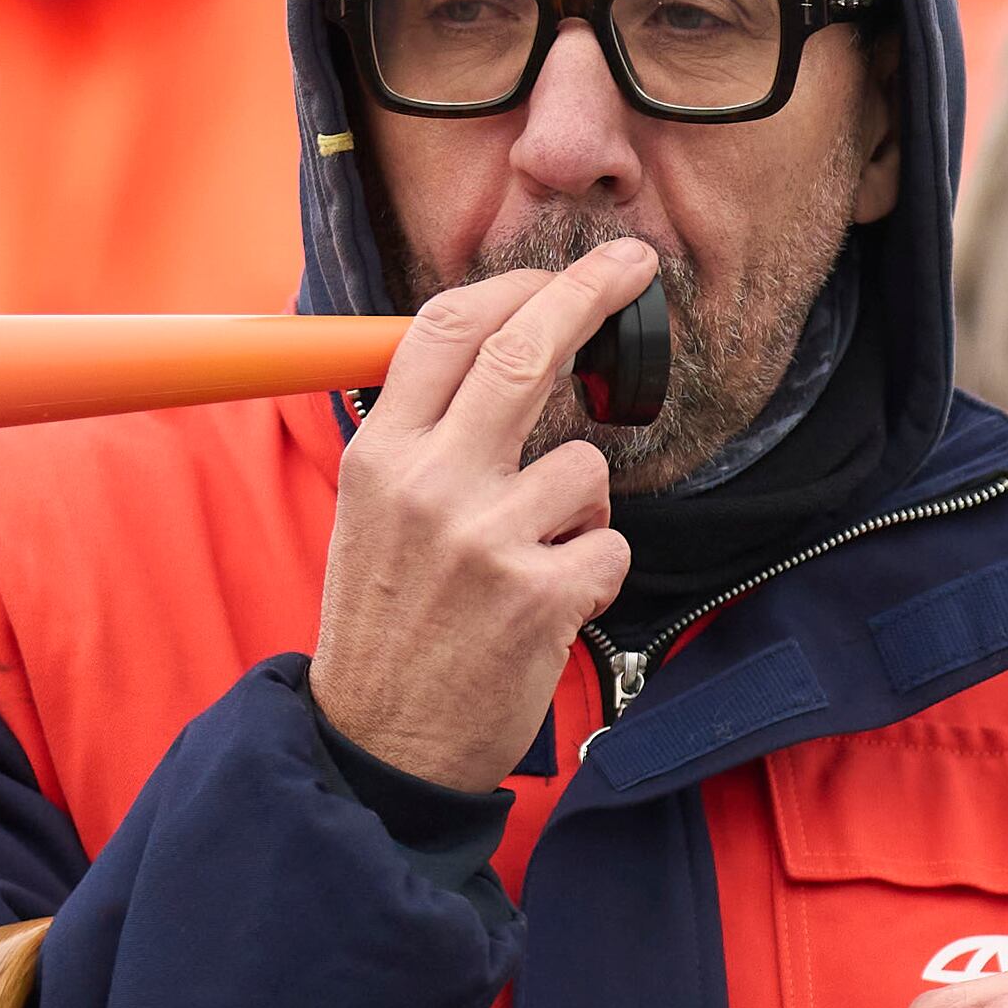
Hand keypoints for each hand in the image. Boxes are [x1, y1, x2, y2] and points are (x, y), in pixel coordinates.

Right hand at [309, 244, 653, 792]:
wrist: (379, 740)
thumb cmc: (387, 619)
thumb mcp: (372, 511)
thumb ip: (426, 436)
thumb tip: (500, 353)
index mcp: (381, 456)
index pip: (445, 331)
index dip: (518, 286)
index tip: (571, 268)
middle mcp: (429, 484)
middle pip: (524, 353)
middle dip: (589, 294)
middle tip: (635, 267)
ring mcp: (485, 538)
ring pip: (586, 468)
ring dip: (579, 510)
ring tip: (528, 560)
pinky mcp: (539, 595)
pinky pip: (610, 548)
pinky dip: (593, 574)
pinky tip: (545, 607)